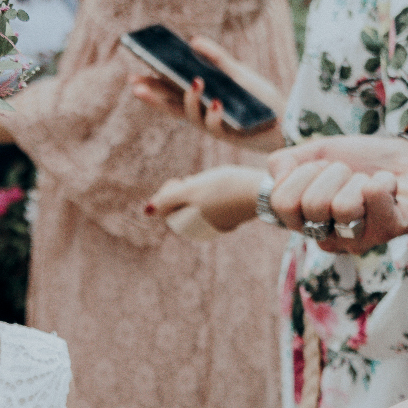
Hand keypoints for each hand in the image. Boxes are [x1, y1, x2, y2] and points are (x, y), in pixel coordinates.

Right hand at [129, 36, 284, 150]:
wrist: (287, 121)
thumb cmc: (259, 99)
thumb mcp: (237, 73)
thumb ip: (217, 58)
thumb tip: (193, 41)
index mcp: (200, 99)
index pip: (170, 92)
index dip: (151, 86)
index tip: (133, 76)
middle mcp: (201, 114)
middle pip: (171, 105)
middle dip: (153, 96)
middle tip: (135, 85)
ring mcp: (212, 126)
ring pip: (191, 116)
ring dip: (189, 99)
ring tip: (194, 81)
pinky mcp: (227, 136)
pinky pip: (216, 126)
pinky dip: (214, 114)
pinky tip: (216, 101)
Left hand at [143, 166, 262, 233]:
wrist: (262, 191)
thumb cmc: (224, 188)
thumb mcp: (192, 190)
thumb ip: (167, 199)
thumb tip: (146, 210)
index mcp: (192, 225)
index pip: (167, 211)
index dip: (167, 193)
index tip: (177, 182)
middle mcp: (204, 228)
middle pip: (181, 208)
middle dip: (182, 192)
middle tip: (190, 180)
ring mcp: (219, 222)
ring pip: (198, 206)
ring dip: (196, 192)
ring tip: (203, 181)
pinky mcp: (232, 215)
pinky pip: (215, 206)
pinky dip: (212, 195)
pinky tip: (219, 184)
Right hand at [266, 136, 407, 251]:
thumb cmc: (364, 161)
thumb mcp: (318, 153)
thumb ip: (286, 162)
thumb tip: (276, 174)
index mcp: (306, 221)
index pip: (281, 202)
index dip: (302, 174)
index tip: (322, 167)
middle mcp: (329, 237)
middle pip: (312, 205)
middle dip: (333, 173)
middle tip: (350, 174)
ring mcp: (359, 238)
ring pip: (343, 207)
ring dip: (358, 180)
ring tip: (370, 183)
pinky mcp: (390, 230)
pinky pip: (375, 198)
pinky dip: (384, 180)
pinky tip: (390, 186)